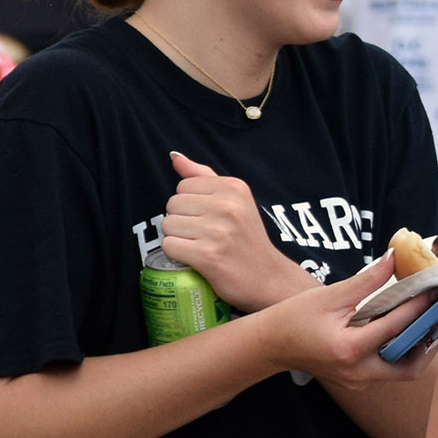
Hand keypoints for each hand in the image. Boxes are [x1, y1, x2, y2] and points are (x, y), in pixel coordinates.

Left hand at [160, 151, 304, 312]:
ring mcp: (218, 231)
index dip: (191, 205)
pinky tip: (197, 259)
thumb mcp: (236, 201)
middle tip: (206, 236)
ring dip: (179, 239)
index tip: (210, 219)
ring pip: (168, 225)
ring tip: (202, 247)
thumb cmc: (248, 241)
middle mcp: (227, 206)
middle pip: (172, 204)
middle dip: (183, 221)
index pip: (183, 186)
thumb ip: (204, 176)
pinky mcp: (208, 255)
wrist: (269, 279)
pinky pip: (169, 246)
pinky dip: (178, 256)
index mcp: (234, 188)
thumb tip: (175, 157)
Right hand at [254, 253, 425, 386]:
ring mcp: (357, 381)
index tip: (434, 294)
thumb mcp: (331, 295)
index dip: (418, 309)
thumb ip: (367, 280)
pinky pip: (386, 370)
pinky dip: (398, 352)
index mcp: (349, 349)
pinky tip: (404, 332)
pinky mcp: (357, 381)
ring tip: (426, 324)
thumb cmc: (294, 318)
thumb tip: (394, 258)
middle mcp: (357, 372)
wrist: (270, 344)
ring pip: (399, 372)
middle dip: (427, 344)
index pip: (395, 329)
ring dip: (415, 350)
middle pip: (408, 367)